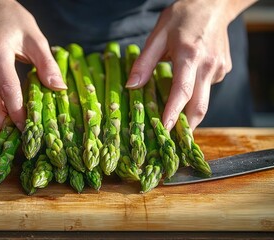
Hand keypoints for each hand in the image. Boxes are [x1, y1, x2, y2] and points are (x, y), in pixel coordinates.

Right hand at [0, 0, 65, 129]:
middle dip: (5, 122)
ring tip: (14, 125)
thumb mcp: (35, 37)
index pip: (8, 91)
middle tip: (20, 133)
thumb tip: (59, 88)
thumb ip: (47, 64)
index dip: (18, 112)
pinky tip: (5, 107)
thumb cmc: (12, 19)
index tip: (28, 127)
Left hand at [126, 0, 255, 129]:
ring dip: (190, 113)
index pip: (182, 91)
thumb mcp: (158, 34)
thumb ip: (144, 62)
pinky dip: (195, 94)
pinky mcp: (223, 70)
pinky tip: (187, 86)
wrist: (214, 4)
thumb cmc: (183, 17)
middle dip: (187, 128)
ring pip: (204, 100)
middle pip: (200, 106)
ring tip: (174, 121)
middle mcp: (208, 66)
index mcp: (189, 55)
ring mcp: (219, 69)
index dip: (173, 113)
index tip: (164, 131)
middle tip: (172, 143)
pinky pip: (207, 88)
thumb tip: (132, 87)